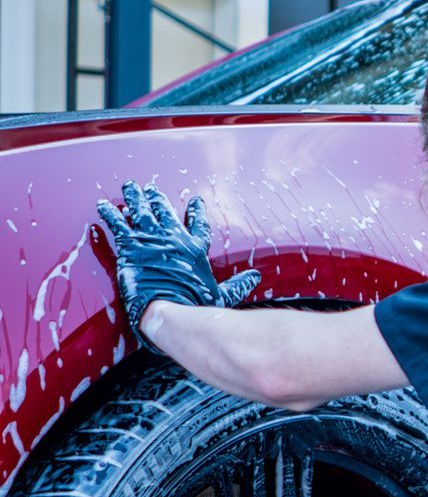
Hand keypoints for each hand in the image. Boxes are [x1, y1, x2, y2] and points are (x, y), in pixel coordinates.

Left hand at [95, 181, 259, 351]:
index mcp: (195, 250)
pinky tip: (103, 204)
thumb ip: (237, 285)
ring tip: (130, 187)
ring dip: (134, 198)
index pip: (197, 225)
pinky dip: (109, 213)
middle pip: (165, 212)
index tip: (195, 201)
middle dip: (158, 199)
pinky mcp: (130, 246)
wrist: (168, 308)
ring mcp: (151, 240)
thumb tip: (255, 278)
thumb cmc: (195, 306)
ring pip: (141, 211)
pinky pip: (117, 223)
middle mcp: (174, 239)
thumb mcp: (221, 295)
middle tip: (152, 189)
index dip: (196, 212)